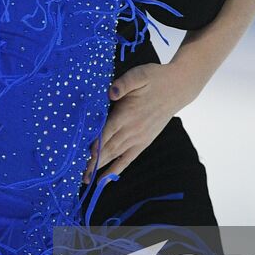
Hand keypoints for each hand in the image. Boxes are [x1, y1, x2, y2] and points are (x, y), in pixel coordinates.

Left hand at [83, 61, 202, 183]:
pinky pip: (128, 159)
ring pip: (115, 155)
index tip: (79, 156)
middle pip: (108, 149)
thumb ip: (123, 84)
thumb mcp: (139, 75)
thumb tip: (110, 92)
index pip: (106, 133)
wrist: (178, 87)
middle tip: (76, 173)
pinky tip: (106, 178)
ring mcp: (139, 138)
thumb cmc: (155, 79)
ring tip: (86, 179)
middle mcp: (132, 129)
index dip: (93, 145)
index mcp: (127, 114)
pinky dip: (117, 169)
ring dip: (100, 167)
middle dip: (92, 162)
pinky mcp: (144, 141)